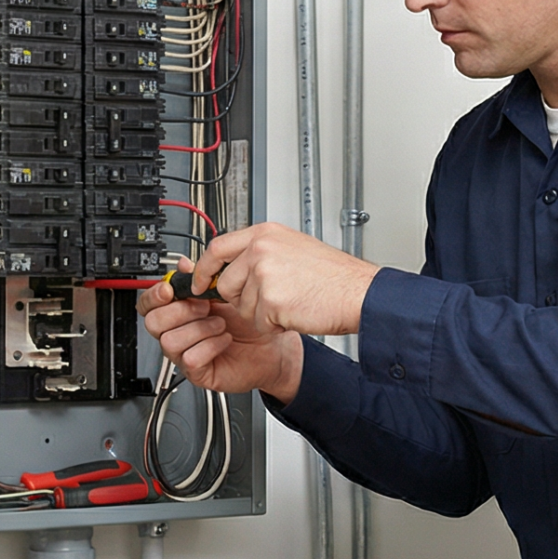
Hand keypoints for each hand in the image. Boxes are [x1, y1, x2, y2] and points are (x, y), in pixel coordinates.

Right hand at [141, 273, 305, 400]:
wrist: (272, 347)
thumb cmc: (248, 324)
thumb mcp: (225, 294)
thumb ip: (202, 279)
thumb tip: (184, 264)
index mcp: (178, 312)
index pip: (148, 304)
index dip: (154, 296)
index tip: (170, 290)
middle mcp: (178, 333)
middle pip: (153, 323)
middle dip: (180, 311)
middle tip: (205, 307)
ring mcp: (184, 354)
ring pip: (170, 341)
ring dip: (199, 328)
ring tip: (221, 324)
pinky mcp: (198, 372)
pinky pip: (190, 358)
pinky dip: (210, 346)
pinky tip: (225, 339)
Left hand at [189, 222, 382, 336]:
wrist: (358, 294)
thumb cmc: (334, 276)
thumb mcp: (293, 248)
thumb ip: (259, 252)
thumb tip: (231, 266)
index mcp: (266, 234)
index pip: (217, 248)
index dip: (204, 269)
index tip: (198, 281)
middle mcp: (262, 249)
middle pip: (225, 283)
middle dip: (240, 299)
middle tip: (266, 300)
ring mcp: (265, 274)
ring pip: (241, 306)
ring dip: (261, 313)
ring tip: (289, 302)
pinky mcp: (271, 300)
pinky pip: (258, 322)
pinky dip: (274, 325)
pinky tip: (294, 312)